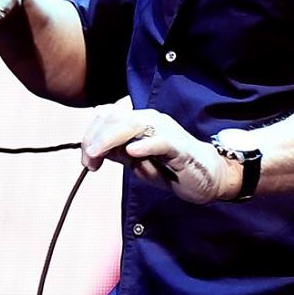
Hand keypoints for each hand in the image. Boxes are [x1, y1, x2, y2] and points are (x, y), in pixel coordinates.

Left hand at [80, 105, 233, 204]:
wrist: (207, 178)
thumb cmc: (172, 168)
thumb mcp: (137, 162)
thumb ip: (117, 153)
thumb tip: (93, 149)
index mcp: (139, 121)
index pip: (107, 116)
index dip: (90, 135)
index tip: (87, 160)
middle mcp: (152, 120)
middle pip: (115, 117)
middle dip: (95, 138)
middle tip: (89, 162)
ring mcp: (167, 131)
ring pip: (133, 124)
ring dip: (110, 139)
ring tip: (98, 155)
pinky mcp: (180, 147)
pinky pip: (161, 142)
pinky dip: (145, 145)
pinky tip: (132, 152)